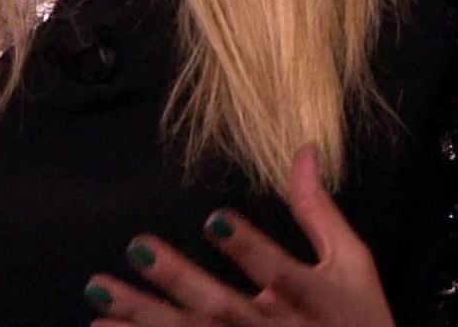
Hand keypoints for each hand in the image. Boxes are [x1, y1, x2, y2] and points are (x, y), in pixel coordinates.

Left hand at [84, 145, 394, 326]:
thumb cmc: (357, 320)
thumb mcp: (351, 265)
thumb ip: (318, 211)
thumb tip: (303, 148)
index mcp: (311, 299)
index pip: (279, 271)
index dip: (249, 249)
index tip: (214, 219)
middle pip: (223, 309)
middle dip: (180, 281)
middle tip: (137, 249)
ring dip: (146, 319)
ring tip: (99, 293)